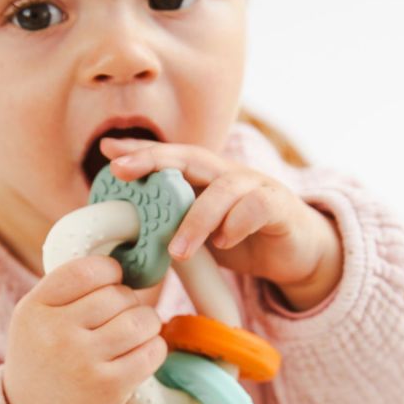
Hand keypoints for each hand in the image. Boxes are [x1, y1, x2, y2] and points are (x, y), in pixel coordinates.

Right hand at [2, 254, 167, 403]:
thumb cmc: (45, 349)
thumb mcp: (37, 311)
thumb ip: (69, 285)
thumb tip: (126, 257)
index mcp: (35, 307)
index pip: (87, 271)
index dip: (110, 270)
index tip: (113, 280)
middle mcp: (56, 334)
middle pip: (117, 295)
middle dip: (128, 299)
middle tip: (121, 312)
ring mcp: (83, 362)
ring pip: (140, 320)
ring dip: (147, 320)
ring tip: (136, 328)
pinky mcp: (108, 387)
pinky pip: (151, 351)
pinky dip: (154, 346)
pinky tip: (141, 350)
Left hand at [100, 137, 343, 311]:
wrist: (295, 253)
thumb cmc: (240, 239)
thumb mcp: (199, 234)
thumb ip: (171, 227)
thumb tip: (125, 239)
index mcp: (205, 178)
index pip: (170, 158)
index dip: (139, 151)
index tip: (107, 150)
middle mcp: (227, 173)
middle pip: (191, 157)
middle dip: (154, 160)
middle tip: (122, 171)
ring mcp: (254, 186)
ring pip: (222, 189)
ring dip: (196, 219)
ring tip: (177, 251)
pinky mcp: (279, 206)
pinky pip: (257, 207)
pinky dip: (237, 223)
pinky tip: (225, 243)